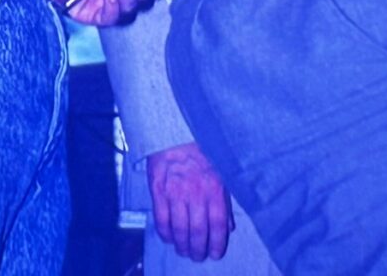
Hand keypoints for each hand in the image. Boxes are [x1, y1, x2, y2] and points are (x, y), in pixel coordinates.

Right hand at [147, 141, 233, 261]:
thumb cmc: (201, 148)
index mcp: (214, 187)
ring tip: (184, 250)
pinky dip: (165, 233)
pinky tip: (169, 238)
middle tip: (198, 256)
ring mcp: (175, 192)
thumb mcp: (220, 169)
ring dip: (182, 245)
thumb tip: (228, 226)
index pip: (218, 225)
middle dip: (198, 249)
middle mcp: (195, 193)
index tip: (215, 253)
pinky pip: (161, 219)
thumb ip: (224, 198)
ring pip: (179, 230)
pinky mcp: (158, 190)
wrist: (175, 129)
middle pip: (198, 232)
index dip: (217, 244)